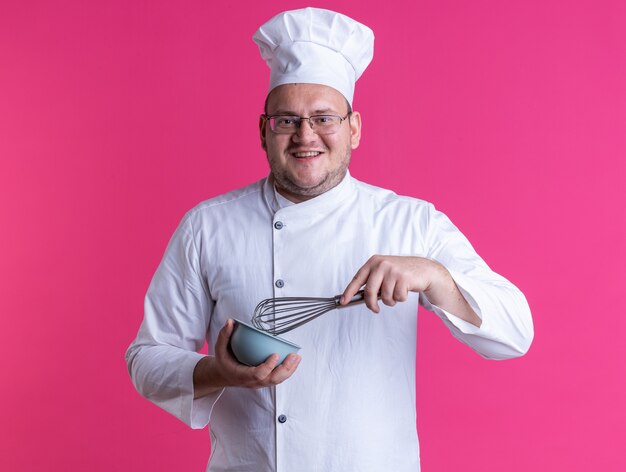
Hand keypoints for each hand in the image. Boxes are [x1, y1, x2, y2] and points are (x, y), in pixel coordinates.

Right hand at [193, 320, 300, 397]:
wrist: (224, 375)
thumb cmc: (224, 361)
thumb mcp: (220, 349)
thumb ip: (224, 335)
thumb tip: (230, 321)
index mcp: (242, 375)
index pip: (257, 374)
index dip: (268, 366)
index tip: (276, 354)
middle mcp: (252, 382)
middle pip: (272, 380)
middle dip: (285, 368)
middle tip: (294, 355)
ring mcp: (260, 383)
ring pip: (277, 380)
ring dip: (290, 370)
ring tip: (297, 357)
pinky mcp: (265, 381)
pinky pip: (278, 378)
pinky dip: (288, 370)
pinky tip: (295, 360)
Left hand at [340, 255, 480, 326]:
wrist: (424, 269)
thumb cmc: (401, 273)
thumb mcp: (384, 272)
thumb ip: (372, 282)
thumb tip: (356, 298)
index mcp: (374, 262)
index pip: (357, 279)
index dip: (349, 291)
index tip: (343, 301)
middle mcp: (381, 264)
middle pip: (370, 292)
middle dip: (372, 304)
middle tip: (375, 309)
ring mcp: (393, 270)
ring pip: (385, 297)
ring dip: (391, 301)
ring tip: (396, 293)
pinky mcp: (403, 278)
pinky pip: (397, 298)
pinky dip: (401, 299)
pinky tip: (405, 290)